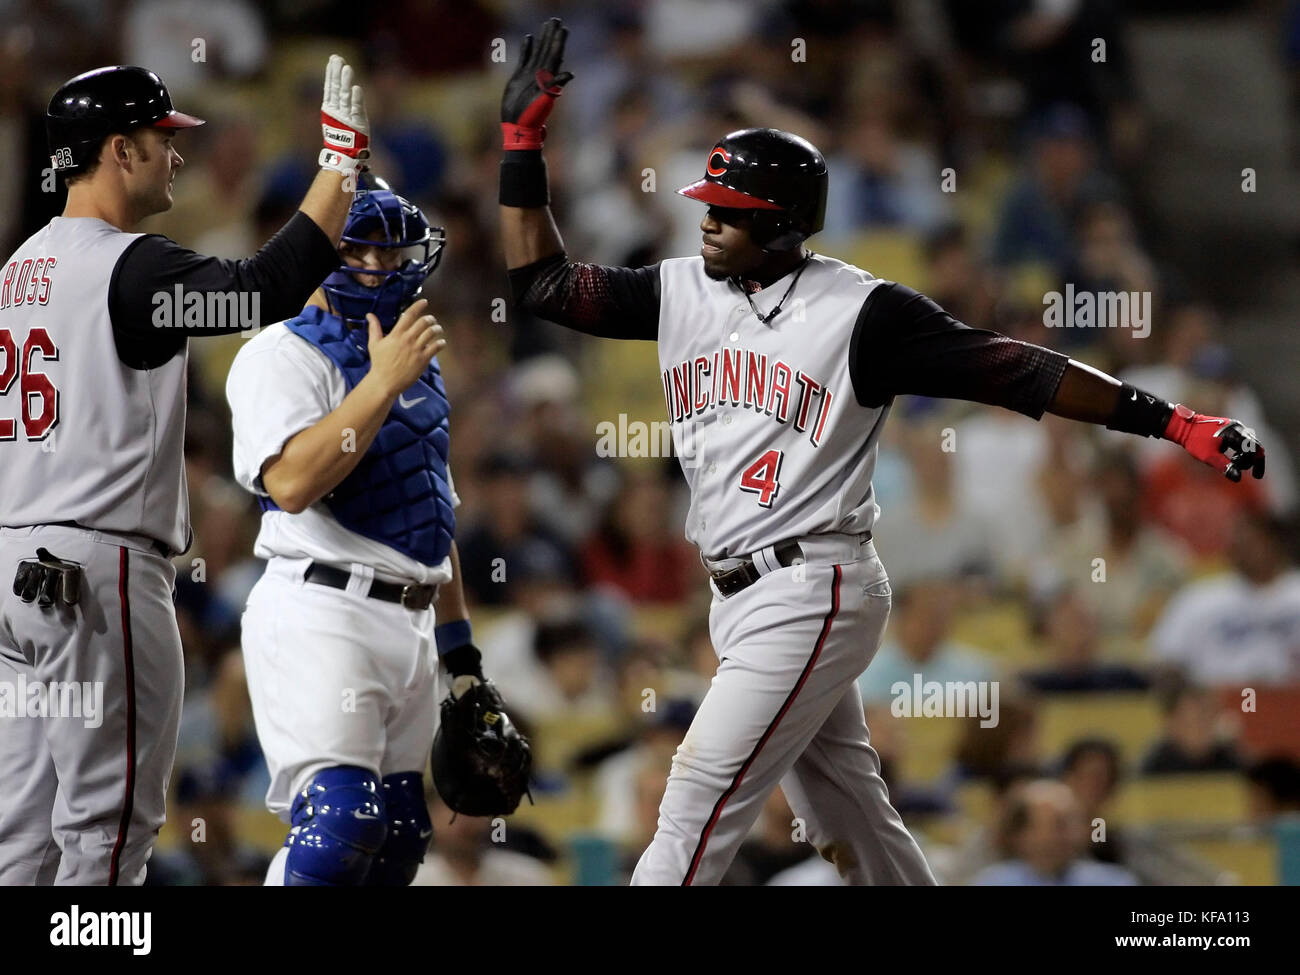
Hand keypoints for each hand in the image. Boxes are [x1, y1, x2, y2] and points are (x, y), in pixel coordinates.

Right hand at [320, 54, 369, 174]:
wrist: (345, 157)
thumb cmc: (343, 137)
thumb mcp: (338, 118)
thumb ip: (338, 103)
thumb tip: (339, 86)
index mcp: (330, 109)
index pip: (331, 87)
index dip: (331, 73)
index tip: (333, 59)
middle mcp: (336, 111)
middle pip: (336, 89)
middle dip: (336, 73)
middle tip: (337, 58)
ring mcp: (345, 117)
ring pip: (344, 96)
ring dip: (345, 82)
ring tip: (346, 68)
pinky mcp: (356, 123)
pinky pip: (356, 109)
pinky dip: (356, 99)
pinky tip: (356, 88)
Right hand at [367, 299, 443, 396]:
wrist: (385, 382)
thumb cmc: (379, 363)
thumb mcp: (374, 344)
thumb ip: (374, 328)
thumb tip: (369, 315)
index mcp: (396, 334)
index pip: (409, 315)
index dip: (418, 306)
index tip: (424, 301)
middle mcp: (408, 339)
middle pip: (424, 322)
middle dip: (430, 318)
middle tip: (432, 319)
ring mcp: (416, 349)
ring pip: (431, 333)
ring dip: (437, 329)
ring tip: (438, 329)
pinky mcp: (423, 360)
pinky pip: (436, 347)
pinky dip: (441, 343)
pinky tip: (441, 342)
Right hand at [501, 17, 573, 149]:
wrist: (518, 124)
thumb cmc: (533, 115)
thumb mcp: (545, 100)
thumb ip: (555, 85)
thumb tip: (569, 74)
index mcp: (547, 76)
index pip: (554, 54)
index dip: (559, 41)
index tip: (563, 28)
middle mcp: (540, 73)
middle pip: (547, 49)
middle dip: (552, 35)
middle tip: (556, 20)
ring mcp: (530, 74)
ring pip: (537, 52)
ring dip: (542, 39)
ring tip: (546, 25)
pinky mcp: (519, 77)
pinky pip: (524, 58)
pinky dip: (526, 48)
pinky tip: (528, 38)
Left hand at [1164, 405, 1265, 481]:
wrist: (1183, 426)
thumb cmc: (1195, 441)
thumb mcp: (1209, 456)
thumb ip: (1225, 466)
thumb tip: (1238, 478)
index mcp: (1235, 432)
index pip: (1255, 449)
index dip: (1258, 463)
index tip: (1256, 477)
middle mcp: (1238, 427)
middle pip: (1255, 446)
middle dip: (1251, 461)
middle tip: (1239, 469)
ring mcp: (1234, 427)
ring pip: (1248, 444)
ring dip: (1245, 457)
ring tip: (1234, 464)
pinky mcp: (1230, 429)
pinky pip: (1241, 441)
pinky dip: (1240, 452)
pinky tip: (1233, 459)